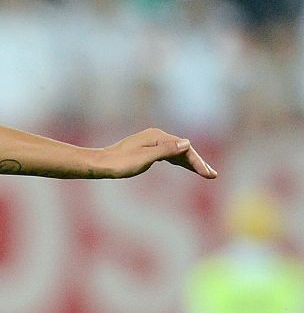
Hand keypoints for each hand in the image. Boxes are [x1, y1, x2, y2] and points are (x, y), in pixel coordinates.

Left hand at [97, 129, 216, 179]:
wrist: (99, 164)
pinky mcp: (146, 149)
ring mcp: (151, 142)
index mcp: (157, 136)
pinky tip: (183, 165)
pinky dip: (178, 161)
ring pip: (176, 152)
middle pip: (183, 149)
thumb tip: (187, 143)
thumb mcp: (145, 159)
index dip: (197, 162)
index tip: (208, 174)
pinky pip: (168, 154)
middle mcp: (156, 136)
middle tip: (212, 175)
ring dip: (189, 162)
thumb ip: (166, 151)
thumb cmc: (119, 164)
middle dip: (197, 162)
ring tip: (204, 173)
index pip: (184, 149)